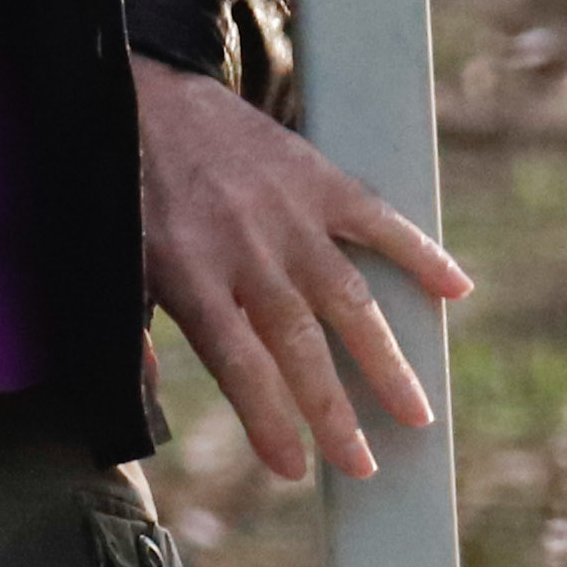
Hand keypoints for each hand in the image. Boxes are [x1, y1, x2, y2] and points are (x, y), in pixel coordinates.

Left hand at [136, 63, 470, 484]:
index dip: (269, 420)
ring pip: (348, 298)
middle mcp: (246, 250)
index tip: (296, 469)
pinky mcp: (316, 175)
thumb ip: (133, 342)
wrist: (141, 96)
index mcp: (190, 277)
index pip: (240, 365)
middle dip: (334, 411)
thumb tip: (146, 413)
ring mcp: (288, 212)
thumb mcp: (111, 269)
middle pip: (300, 344)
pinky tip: (456, 289)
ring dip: (385, 359)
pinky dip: (418, 252)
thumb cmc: (126, 194)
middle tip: (364, 467)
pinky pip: (377, 219)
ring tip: (416, 412)